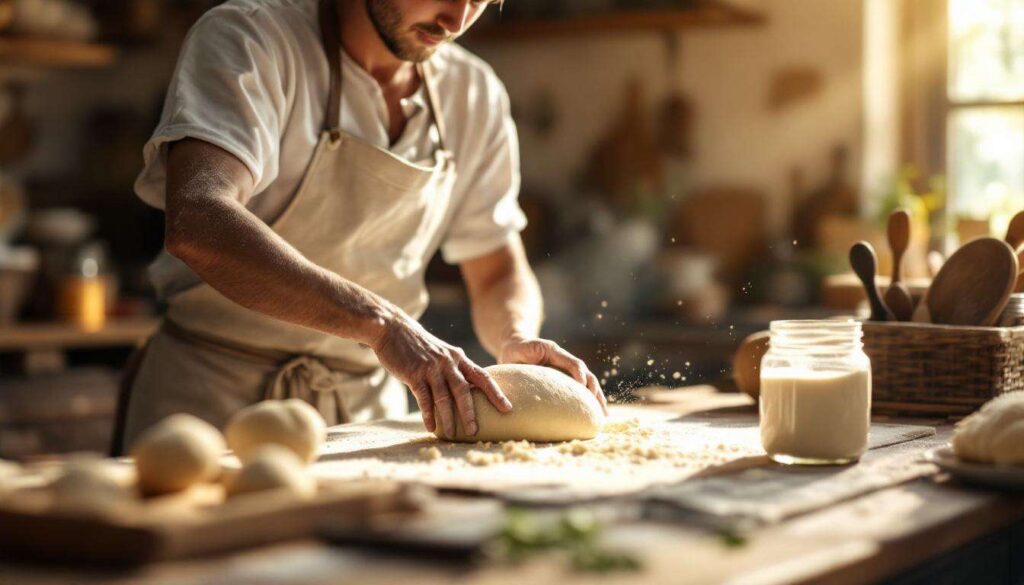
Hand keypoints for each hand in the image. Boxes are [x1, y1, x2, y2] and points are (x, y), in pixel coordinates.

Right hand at [371, 312, 511, 437]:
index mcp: (459, 358)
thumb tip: (467, 390)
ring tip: (453, 435)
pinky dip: (428, 414)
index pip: (482, 376)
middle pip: (464, 390)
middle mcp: (448, 362)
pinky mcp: (414, 374)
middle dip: (471, 412)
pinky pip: (424, 398)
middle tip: (475, 431)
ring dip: (449, 418)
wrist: (393, 329)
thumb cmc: (419, 345)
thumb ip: (454, 369)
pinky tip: (431, 427)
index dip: (496, 393)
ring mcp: (431, 368)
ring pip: (444, 397)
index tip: (507, 408)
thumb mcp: (442, 353)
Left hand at [498, 337, 607, 413]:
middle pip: (586, 375)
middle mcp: (565, 360)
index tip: (582, 387)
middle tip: (598, 407)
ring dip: (597, 398)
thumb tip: (527, 386)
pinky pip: (582, 388)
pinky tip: (595, 413)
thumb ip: (521, 365)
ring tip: (603, 414)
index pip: (573, 363)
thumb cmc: (515, 351)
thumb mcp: (514, 354)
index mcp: (554, 352)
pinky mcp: (567, 378)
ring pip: (588, 383)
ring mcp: (568, 369)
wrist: (517, 345)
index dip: (579, 374)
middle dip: (594, 391)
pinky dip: (590, 400)